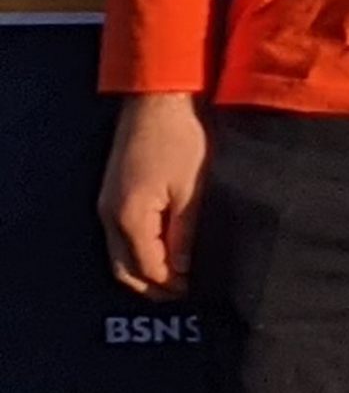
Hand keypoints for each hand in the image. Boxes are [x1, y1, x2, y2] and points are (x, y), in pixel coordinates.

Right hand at [98, 92, 208, 299]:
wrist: (159, 100)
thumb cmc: (180, 138)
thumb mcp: (193, 188)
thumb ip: (186, 232)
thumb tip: (184, 269)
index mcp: (129, 216)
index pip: (147, 268)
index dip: (170, 285)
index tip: (196, 290)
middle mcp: (110, 215)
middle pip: (125, 269)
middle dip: (153, 285)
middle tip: (184, 292)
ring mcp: (107, 204)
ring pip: (120, 254)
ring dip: (145, 269)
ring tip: (177, 276)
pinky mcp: (113, 194)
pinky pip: (120, 236)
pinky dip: (139, 250)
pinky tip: (163, 249)